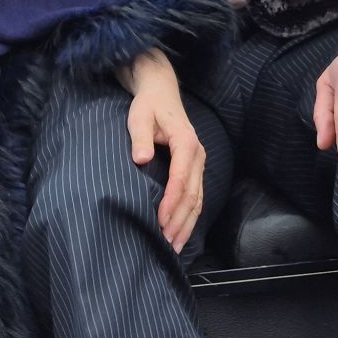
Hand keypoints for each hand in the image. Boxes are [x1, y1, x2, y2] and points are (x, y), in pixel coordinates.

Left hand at [123, 52, 204, 252]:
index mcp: (186, 143)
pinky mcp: (195, 168)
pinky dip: (190, 216)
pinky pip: (196, 196)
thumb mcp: (139, 116)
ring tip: (175, 246)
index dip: (171, 202)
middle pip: (192, 194)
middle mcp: (197, 155)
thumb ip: (140, 137)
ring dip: (187, 223)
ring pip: (197, 199)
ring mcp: (199, 163)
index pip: (180, 178)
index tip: (159, 221)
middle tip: (166, 243)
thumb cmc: (148, 106)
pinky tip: (181, 232)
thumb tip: (141, 158)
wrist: (161, 92)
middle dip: (180, 220)